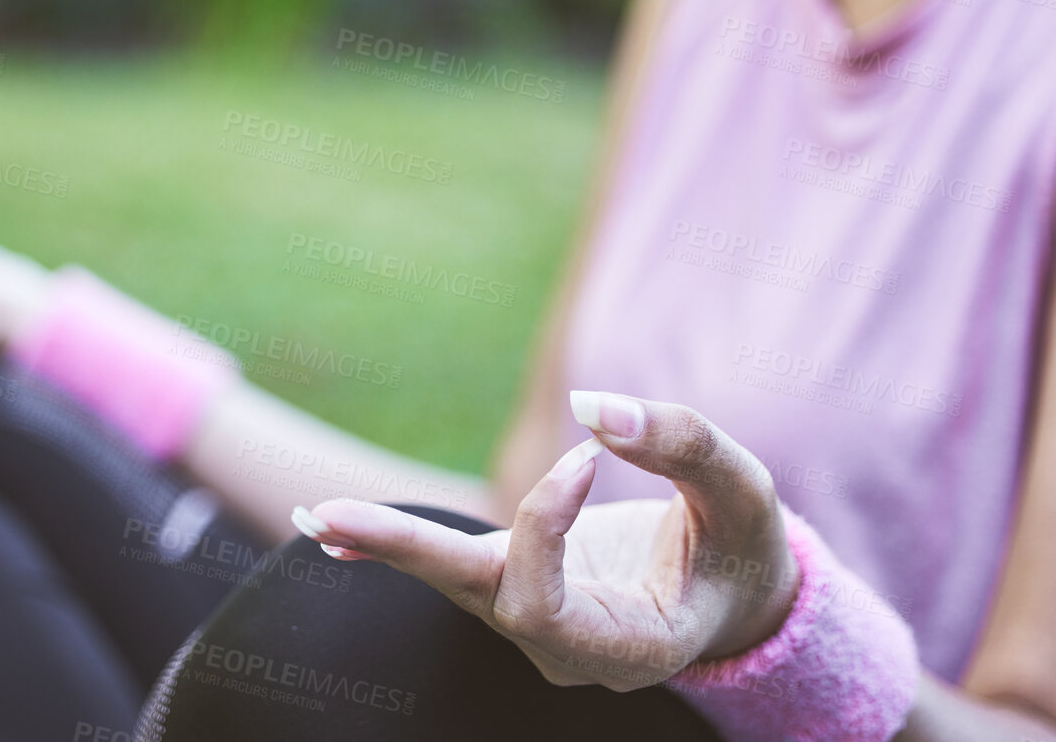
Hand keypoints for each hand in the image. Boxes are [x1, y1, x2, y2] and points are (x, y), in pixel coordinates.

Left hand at [291, 392, 799, 690]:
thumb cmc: (743, 545)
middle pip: (473, 598)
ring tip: (312, 515)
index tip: (588, 455)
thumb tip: (593, 408)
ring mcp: (537, 623)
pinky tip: (327, 529)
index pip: (546, 603)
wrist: (738, 595)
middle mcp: (568, 649)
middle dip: (403, 552)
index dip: (547, 525)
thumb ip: (682, 446)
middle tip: (326, 515)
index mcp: (628, 648)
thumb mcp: (742, 491)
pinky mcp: (517, 587)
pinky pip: (449, 569)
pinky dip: (392, 544)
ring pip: (452, 582)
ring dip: (383, 544)